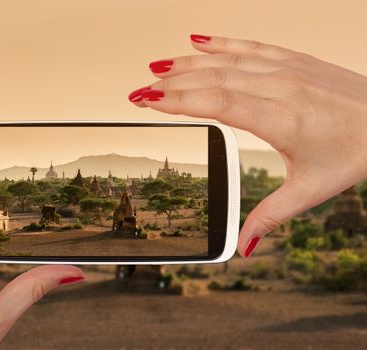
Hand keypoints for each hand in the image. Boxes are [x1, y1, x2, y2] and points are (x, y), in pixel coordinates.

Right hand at [129, 34, 366, 257]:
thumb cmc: (355, 152)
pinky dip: (221, 42)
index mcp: (281, 120)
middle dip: (170, 84)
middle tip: (139, 91)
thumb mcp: (309, 190)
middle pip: (213, 80)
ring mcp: (287, 68)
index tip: (148, 101)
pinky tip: (199, 39)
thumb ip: (269, 215)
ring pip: (227, 60)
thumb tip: (244, 245)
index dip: (178, 101)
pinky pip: (250, 45)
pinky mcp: (294, 59)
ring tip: (156, 67)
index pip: (218, 104)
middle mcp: (281, 87)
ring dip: (187, 62)